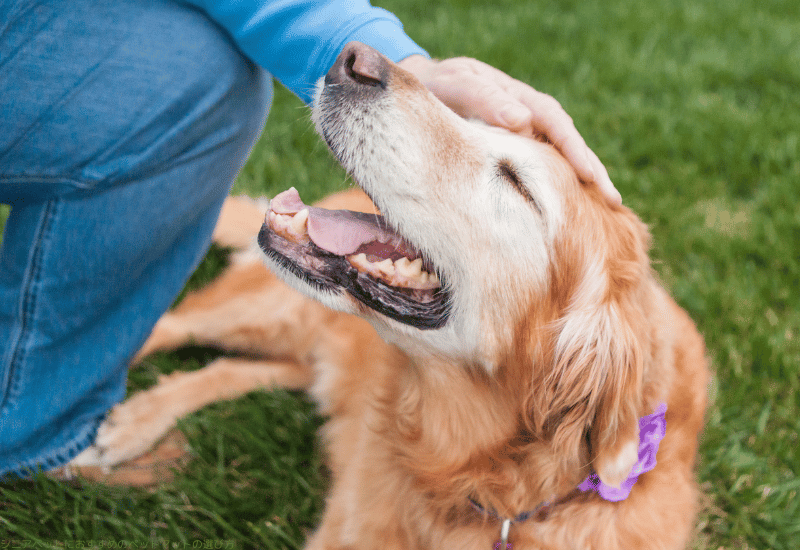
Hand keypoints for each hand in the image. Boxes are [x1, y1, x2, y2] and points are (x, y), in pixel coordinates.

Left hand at [398, 55, 620, 205]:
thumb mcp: (459, 86)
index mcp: (522, 100)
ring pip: (559, 158)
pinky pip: (543, 167)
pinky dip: (558, 186)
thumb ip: (486, 100)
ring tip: (604, 209)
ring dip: (580, 182)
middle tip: (614, 201)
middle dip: (592, 172)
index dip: (575, 152)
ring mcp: (526, 134)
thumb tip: (523, 120)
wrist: (426, 87)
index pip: (557, 126)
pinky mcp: (517, 151)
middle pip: (569, 144)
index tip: (591, 177)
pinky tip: (568, 209)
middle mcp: (531, 117)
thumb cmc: (441, 88)